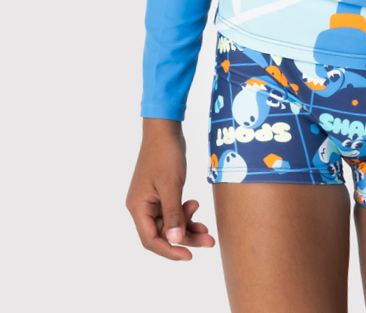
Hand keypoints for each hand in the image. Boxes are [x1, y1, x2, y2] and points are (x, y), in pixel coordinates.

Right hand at [126, 118, 215, 260]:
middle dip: (186, 238)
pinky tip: (196, 207)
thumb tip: (175, 241)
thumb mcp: (171, 186)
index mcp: (138, 207)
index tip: (189, 255)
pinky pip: (173, 210)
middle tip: (209, 241)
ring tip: (207, 229)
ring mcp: (151, 199)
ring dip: (188, 226)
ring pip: (170, 223)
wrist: (166, 128)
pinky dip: (185, 213)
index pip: (151, 239)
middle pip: (163, 233)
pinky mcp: (161, 192)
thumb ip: (173, 214)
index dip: (170, 250)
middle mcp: (141, 206)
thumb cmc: (165, 154)